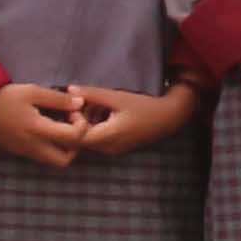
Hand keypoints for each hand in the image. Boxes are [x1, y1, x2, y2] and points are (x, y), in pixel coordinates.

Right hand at [0, 81, 83, 169]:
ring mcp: (23, 151)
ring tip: (60, 123)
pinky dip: (50, 145)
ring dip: (63, 146)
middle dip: (76, 145)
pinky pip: (40, 155)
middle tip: (72, 124)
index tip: (74, 111)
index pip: (73, 139)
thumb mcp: (33, 91)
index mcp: (37, 130)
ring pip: (51, 160)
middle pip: (64, 160)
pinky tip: (47, 126)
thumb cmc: (4, 96)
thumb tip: (81, 104)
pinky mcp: (17, 150)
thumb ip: (58, 99)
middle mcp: (31, 146)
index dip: (82, 125)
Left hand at [65, 82, 198, 158]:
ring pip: (88, 140)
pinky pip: (97, 140)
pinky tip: (105, 111)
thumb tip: (69, 89)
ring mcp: (112, 150)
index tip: (76, 106)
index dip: (70, 123)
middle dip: (77, 122)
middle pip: (79, 141)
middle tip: (82, 103)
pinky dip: (95, 127)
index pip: (75, 138)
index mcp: (106, 137)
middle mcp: (107, 149)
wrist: (170, 117)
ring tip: (95, 104)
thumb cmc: (145, 106)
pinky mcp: (116, 148)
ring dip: (86, 123)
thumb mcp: (118, 97)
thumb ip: (93, 94)